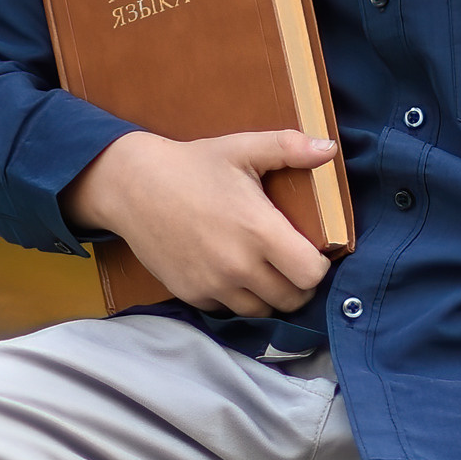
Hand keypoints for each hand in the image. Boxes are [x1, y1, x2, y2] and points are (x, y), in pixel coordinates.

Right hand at [63, 127, 337, 314]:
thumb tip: (329, 149)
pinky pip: (228, 309)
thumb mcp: (242, 148)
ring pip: (261, 311)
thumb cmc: (192, 165)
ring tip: (267, 272)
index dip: (319, 266)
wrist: (132, 186)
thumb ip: (290, 148)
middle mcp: (238, 266)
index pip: (311, 274)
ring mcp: (213, 284)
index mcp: (259, 231)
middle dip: (300, 285)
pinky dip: (237, 298)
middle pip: (292, 300)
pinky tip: (234, 274)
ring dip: (270, 296)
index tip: (312, 252)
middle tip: (293, 265)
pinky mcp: (192, 293)